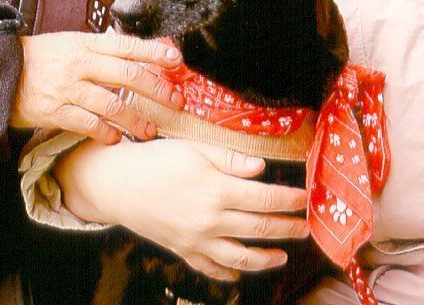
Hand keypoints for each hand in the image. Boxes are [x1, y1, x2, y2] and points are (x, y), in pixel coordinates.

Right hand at [9, 31, 184, 141]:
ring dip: (135, 119)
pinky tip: (117, 138)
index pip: (126, 45)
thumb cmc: (40, 57)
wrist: (0, 71)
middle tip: (175, 101)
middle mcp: (80, 64)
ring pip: (112, 104)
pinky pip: (88, 124)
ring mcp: (68, 88)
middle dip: (156, 89)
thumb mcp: (70, 43)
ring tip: (150, 130)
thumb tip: (135, 54)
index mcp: (85, 44)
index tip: (176, 59)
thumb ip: (100, 50)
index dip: (153, 51)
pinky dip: (106, 132)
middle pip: (127, 74)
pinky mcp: (55, 111)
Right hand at [55, 138, 308, 281]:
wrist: (117, 184)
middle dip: (287, 228)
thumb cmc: (156, 160)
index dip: (288, 199)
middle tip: (305, 227)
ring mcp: (197, 240)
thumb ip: (230, 159)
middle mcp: (211, 220)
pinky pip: (211, 268)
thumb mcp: (193, 149)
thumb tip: (262, 168)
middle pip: (259, 229)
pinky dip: (228, 274)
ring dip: (266, 258)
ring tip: (283, 255)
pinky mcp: (183, 250)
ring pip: (241, 258)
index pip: (264, 198)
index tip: (305, 198)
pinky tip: (240, 273)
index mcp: (216, 190)